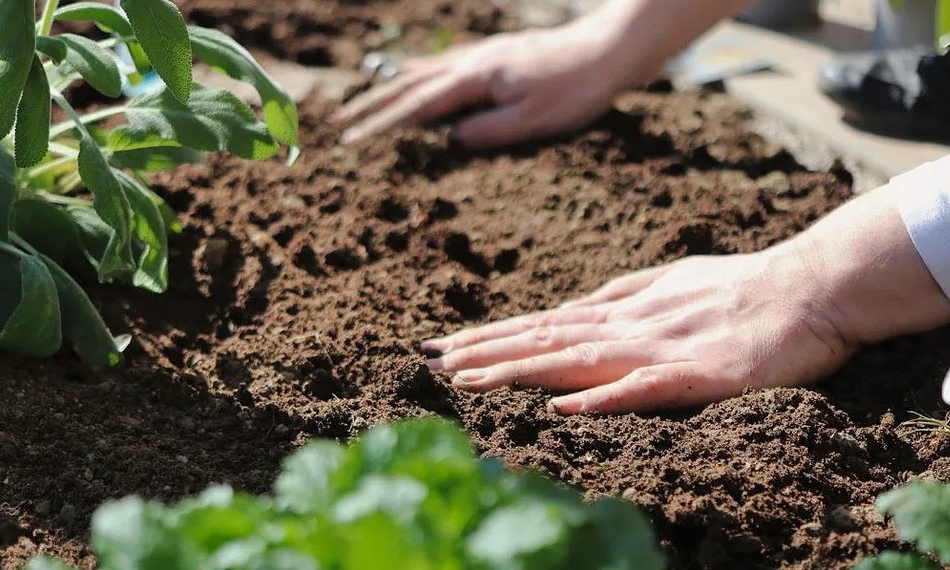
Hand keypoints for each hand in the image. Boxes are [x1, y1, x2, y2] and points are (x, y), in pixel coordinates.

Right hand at [333, 22, 641, 148]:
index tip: (352, 141)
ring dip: (391, 87)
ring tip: (364, 101)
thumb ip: (490, 131)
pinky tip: (416, 76)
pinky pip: (445, 64)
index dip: (382, 124)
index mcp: (477, 78)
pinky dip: (420, 73)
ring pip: (425, 70)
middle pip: (410, 84)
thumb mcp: (535, 120)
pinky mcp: (497, 55)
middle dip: (372, 104)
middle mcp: (474, 61)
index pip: (418, 105)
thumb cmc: (577, 88)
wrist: (610, 49)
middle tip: (339, 122)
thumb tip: (452, 141)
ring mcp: (484, 55)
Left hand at [421, 247, 855, 414]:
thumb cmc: (747, 287)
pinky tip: (562, 406)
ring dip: (520, 370)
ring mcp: (663, 348)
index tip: (440, 347)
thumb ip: (623, 297)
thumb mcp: (673, 284)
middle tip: (426, 363)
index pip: (543, 326)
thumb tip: (574, 308)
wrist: (816, 286)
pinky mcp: (701, 375)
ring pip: (577, 360)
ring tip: (467, 381)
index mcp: (625, 311)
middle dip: (484, 352)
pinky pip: (645, 387)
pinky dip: (601, 397)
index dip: (491, 337)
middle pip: (545, 340)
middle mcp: (631, 326)